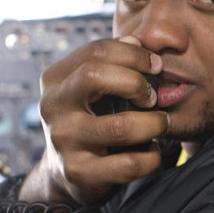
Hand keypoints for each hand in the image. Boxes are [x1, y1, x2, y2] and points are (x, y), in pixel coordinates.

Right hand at [17, 37, 168, 212]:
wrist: (67, 173)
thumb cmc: (89, 120)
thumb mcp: (95, 89)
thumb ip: (114, 62)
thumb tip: (135, 39)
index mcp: (56, 78)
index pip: (96, 51)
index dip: (133, 54)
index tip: (157, 65)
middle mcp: (53, 106)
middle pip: (95, 75)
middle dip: (136, 83)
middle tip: (153, 97)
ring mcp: (63, 140)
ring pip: (120, 126)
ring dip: (153, 124)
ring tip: (160, 124)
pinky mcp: (78, 172)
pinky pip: (128, 164)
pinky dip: (150, 157)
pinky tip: (151, 151)